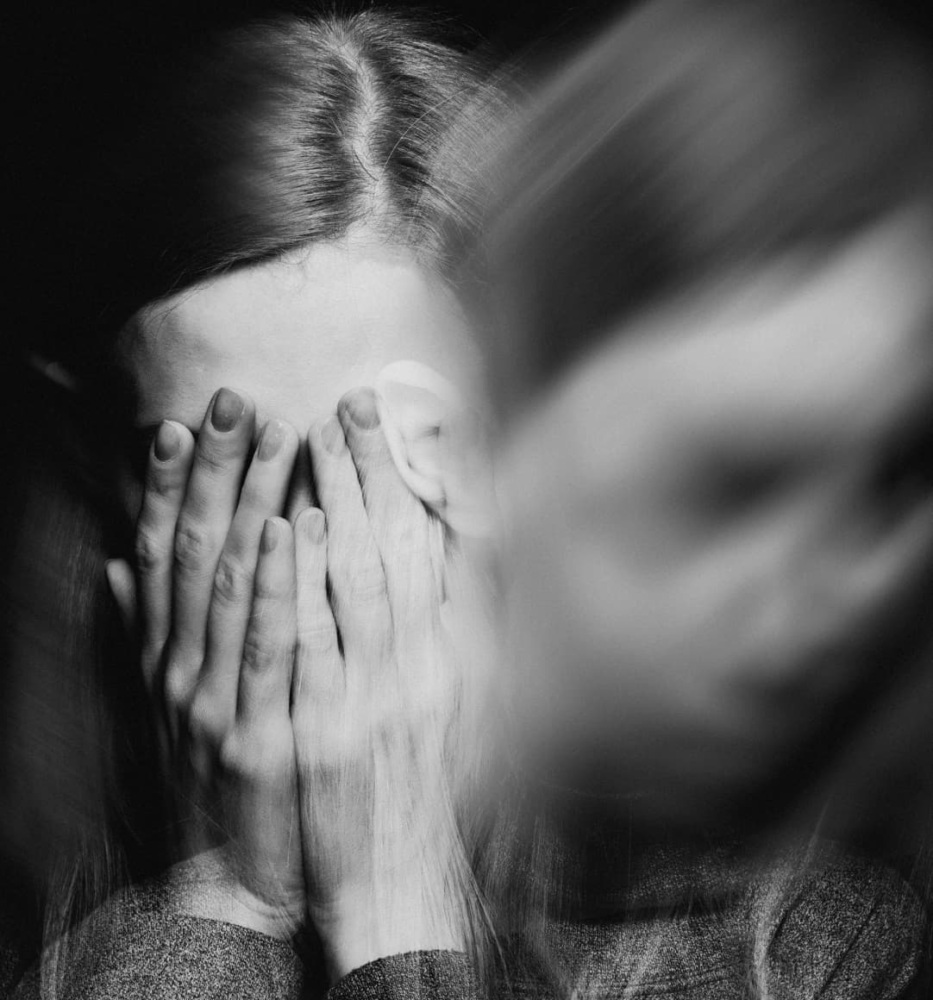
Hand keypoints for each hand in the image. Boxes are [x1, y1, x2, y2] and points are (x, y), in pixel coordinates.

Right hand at [107, 387, 303, 936]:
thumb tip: (122, 564)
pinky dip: (279, 582)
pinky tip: (296, 526)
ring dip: (251, 502)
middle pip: (193, 550)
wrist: (229, 876)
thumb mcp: (169, 704)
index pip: (160, 554)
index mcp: (163, 657)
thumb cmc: (211, 778)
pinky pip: (270, 645)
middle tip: (234, 400)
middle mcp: (177, 669)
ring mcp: (212, 699)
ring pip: (230, 582)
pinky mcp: (255, 734)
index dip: (163, 486)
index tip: (179, 424)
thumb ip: (147, 632)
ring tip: (274, 435)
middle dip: (213, 471)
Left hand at [292, 388, 476, 979]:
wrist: (400, 870)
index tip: (392, 421)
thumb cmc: (429, 781)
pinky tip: (287, 530)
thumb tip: (445, 542)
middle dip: (370, 471)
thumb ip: (453, 623)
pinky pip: (315, 644)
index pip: (439, 551)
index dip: (414, 479)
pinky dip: (303, 581)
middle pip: (397, 549)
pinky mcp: (329, 732)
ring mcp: (378, 698)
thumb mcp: (459, 700)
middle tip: (346, 405)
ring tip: (312, 441)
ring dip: (337, 505)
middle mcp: (426, 668)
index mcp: (458, 658)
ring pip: (358, 582)